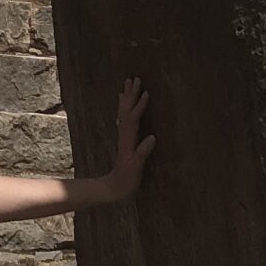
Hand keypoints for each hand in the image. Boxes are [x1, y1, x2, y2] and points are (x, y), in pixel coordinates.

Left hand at [105, 76, 154, 199]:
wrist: (112, 187)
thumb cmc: (126, 179)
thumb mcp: (135, 167)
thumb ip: (142, 153)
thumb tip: (152, 137)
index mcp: (128, 139)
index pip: (133, 119)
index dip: (140, 106)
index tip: (146, 93)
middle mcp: (124, 134)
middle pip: (126, 110)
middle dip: (131, 94)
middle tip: (135, 78)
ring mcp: (123, 136)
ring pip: (124, 112)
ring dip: (127, 97)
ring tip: (129, 83)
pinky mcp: (125, 139)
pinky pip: (124, 118)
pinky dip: (124, 107)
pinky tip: (123, 101)